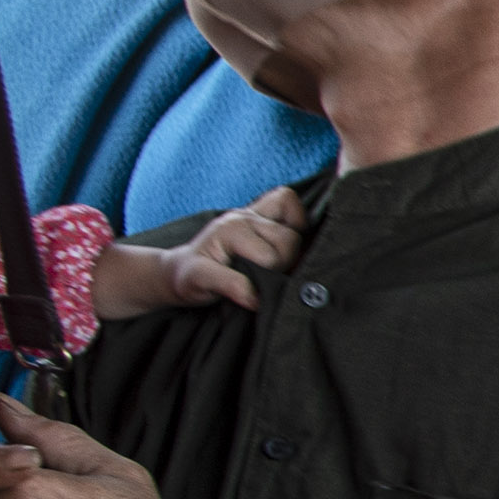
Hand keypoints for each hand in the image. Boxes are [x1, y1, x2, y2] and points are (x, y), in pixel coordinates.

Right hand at [92, 186, 306, 317]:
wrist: (178, 278)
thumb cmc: (228, 265)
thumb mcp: (259, 245)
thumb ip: (285, 242)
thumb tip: (320, 259)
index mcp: (253, 214)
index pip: (287, 201)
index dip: (297, 223)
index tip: (288, 244)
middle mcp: (238, 218)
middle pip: (290, 240)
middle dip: (287, 260)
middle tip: (266, 271)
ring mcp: (218, 237)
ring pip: (272, 257)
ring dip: (269, 275)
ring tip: (250, 277)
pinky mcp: (200, 269)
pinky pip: (237, 282)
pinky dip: (245, 293)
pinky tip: (247, 298)